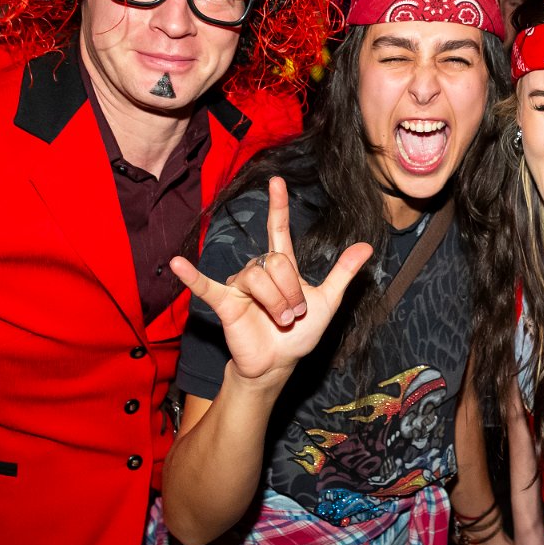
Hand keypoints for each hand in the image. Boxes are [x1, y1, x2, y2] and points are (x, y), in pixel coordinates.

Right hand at [171, 177, 372, 384]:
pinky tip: (176, 265)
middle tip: (293, 315)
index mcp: (282, 266)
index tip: (276, 181)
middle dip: (291, 291)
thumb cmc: (300, 334)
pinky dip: (192, 276)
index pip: (277, 229)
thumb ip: (343, 273)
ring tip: (280, 321)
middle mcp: (259, 271)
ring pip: (258, 277)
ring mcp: (240, 285)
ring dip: (276, 302)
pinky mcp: (225, 303)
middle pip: (276, 262)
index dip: (277, 206)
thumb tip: (367, 246)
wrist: (280, 363)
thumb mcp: (327, 302)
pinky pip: (206, 286)